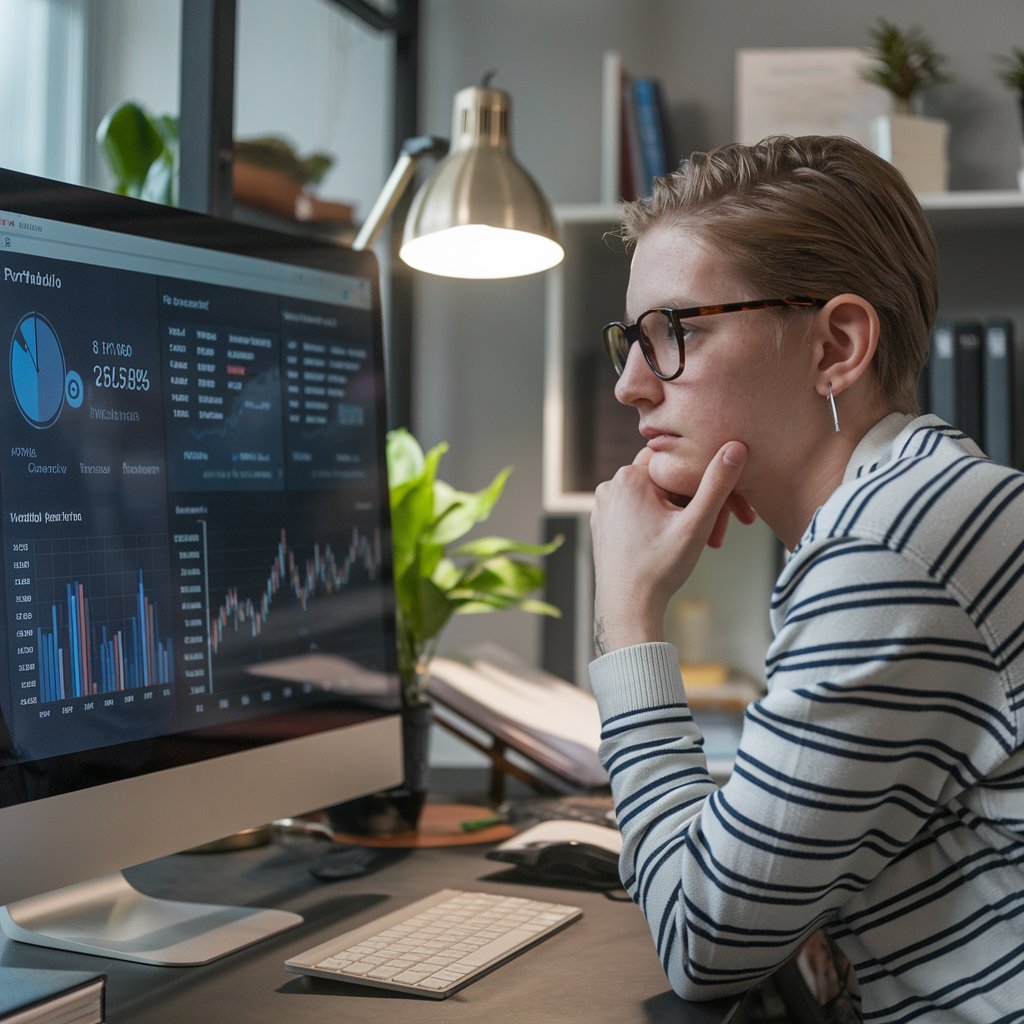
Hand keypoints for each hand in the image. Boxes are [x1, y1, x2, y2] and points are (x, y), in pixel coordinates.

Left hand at [590, 441, 752, 653]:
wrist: (627, 607)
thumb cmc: (660, 568)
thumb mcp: (696, 525)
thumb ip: (717, 484)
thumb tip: (736, 447)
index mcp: (629, 477)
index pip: (675, 461)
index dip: (698, 481)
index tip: (714, 507)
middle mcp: (610, 486)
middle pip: (662, 480)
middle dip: (688, 502)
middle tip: (709, 531)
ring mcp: (602, 505)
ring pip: (650, 497)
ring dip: (673, 513)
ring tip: (689, 541)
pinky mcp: (602, 523)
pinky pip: (635, 511)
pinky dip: (653, 521)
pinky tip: (666, 544)